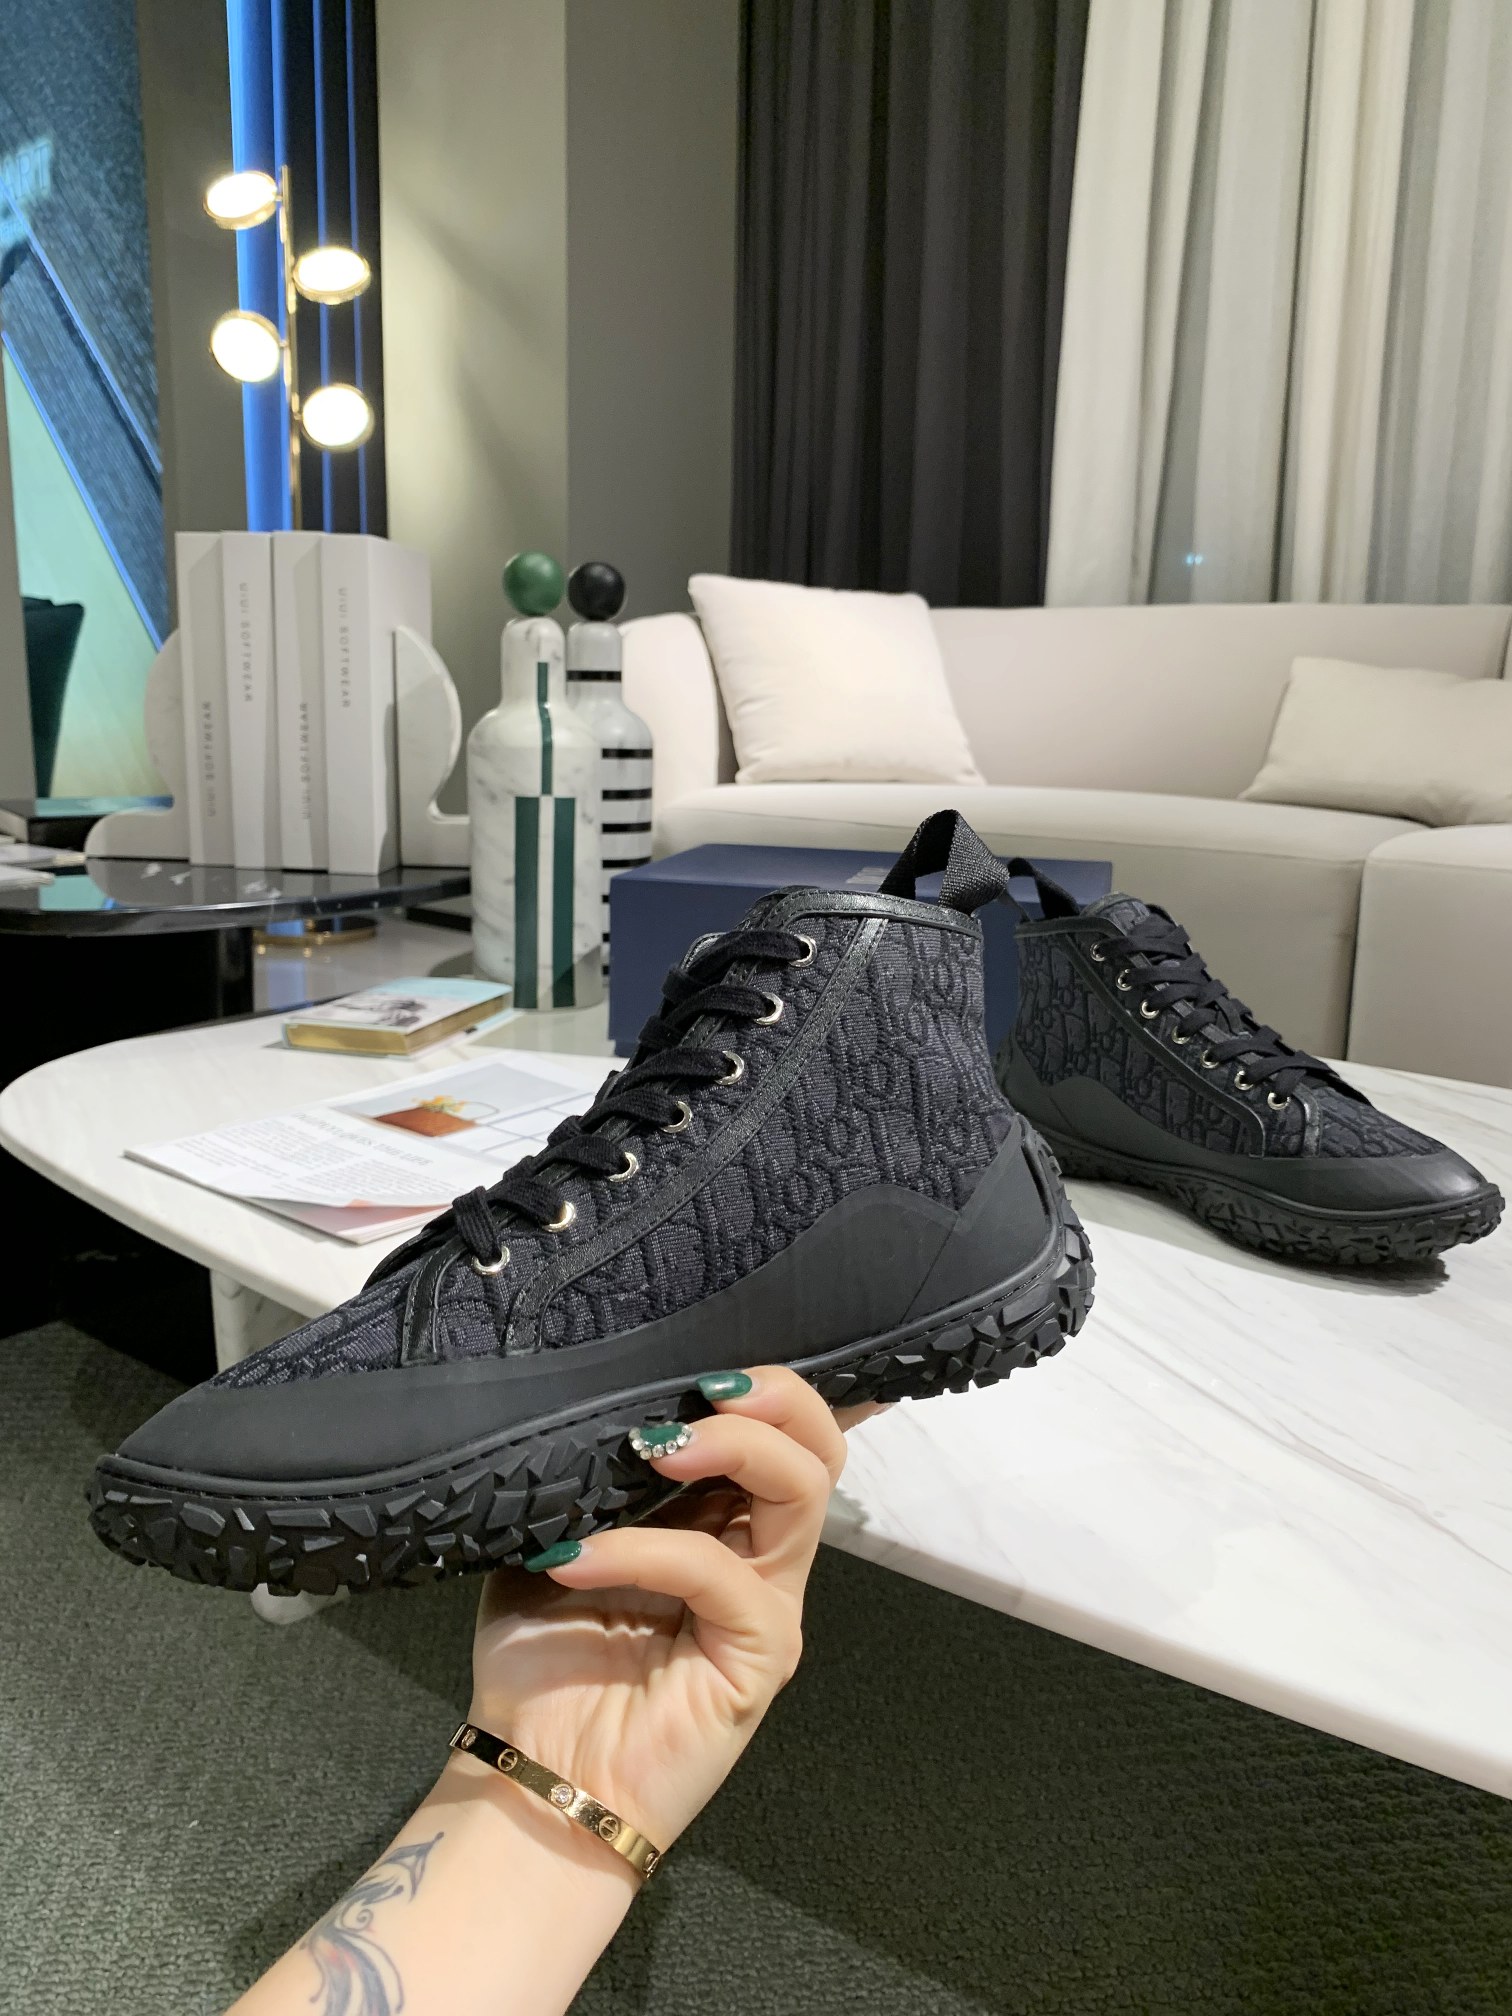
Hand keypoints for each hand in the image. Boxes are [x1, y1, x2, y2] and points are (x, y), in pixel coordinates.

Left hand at [462, 1368, 846, 1848]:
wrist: (529, 1779)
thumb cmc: (541, 1663)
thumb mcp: (556, 1540)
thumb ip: (590, 1481)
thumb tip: (593, 1402)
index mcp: (717, 1520)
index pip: (781, 1434)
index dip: (771, 1385)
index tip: (703, 1356)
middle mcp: (757, 1554)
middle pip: (818, 1448)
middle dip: (773, 1395)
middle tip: (704, 1388)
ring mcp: (767, 1604)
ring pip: (803, 1491)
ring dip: (732, 1447)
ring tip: (652, 1446)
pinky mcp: (761, 1654)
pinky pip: (722, 1574)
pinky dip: (647, 1551)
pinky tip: (577, 1557)